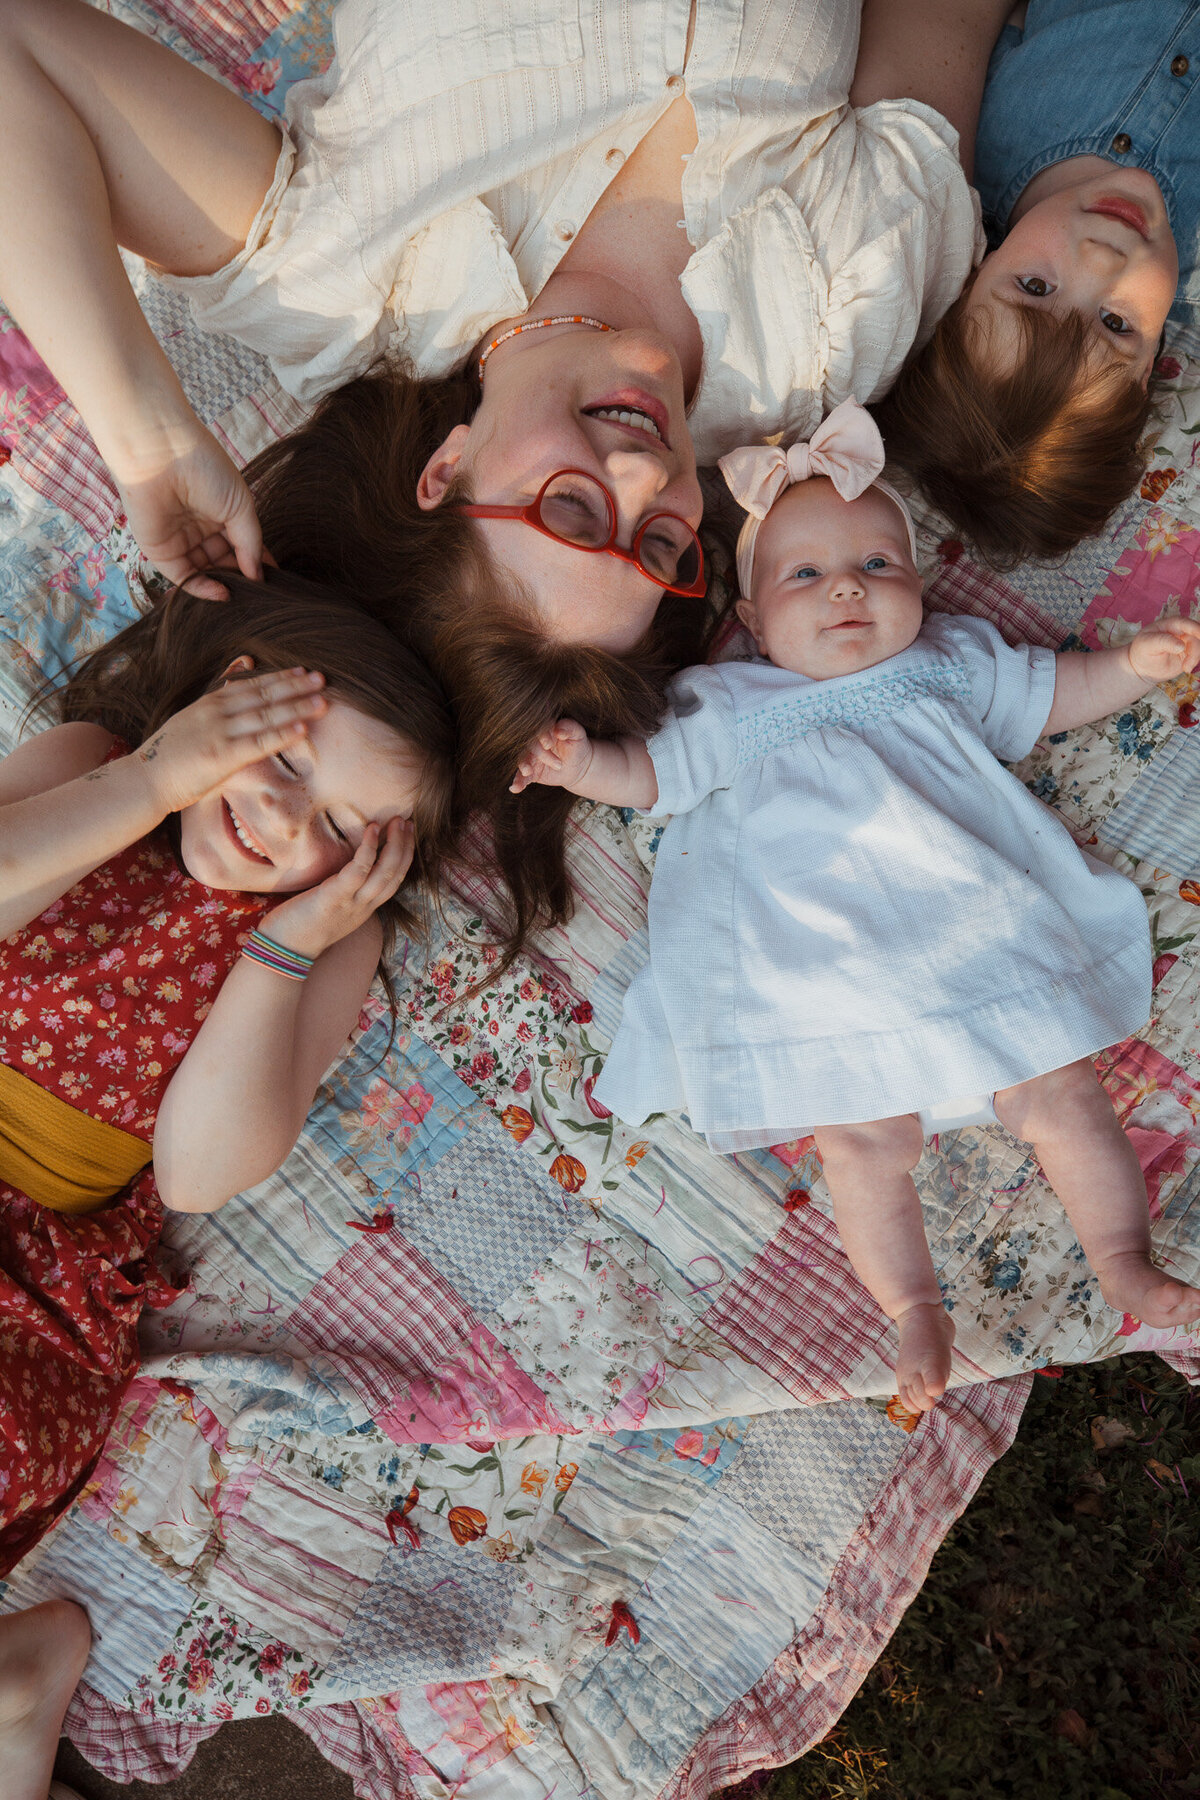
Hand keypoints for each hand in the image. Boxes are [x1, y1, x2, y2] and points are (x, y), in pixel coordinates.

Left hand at [114, 418, 263, 599]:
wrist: (162, 453)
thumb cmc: (205, 468)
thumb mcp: (241, 507)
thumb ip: (252, 544)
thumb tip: (260, 576)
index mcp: (220, 513)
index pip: (242, 546)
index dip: (258, 563)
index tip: (276, 580)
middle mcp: (200, 529)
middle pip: (225, 563)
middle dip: (242, 579)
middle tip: (260, 594)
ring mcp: (180, 540)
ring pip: (206, 574)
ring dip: (225, 586)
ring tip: (244, 595)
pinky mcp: (160, 551)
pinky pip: (183, 577)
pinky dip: (203, 589)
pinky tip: (222, 592)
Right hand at [136, 668, 327, 814]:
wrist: (145, 779)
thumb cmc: (171, 754)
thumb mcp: (193, 717)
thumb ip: (220, 697)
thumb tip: (243, 667)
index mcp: (210, 703)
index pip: (252, 685)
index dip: (279, 677)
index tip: (303, 671)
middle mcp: (216, 712)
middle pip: (263, 695)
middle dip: (294, 687)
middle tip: (322, 679)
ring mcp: (219, 732)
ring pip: (265, 716)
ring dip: (296, 708)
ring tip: (322, 701)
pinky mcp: (221, 756)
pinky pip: (258, 742)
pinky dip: (281, 734)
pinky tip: (302, 728)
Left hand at [258, 818, 415, 957]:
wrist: (283, 950)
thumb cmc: (300, 926)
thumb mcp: (331, 908)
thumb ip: (343, 891)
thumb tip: (344, 867)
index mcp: (364, 909)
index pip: (394, 881)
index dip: (404, 857)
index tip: (407, 835)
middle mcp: (364, 907)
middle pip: (396, 875)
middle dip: (405, 846)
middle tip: (407, 822)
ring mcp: (352, 904)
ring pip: (386, 873)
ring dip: (395, 845)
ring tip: (397, 822)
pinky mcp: (335, 898)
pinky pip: (360, 870)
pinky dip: (369, 848)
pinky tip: (372, 829)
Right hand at [510, 718, 593, 793]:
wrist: (578, 765)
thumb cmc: (577, 745)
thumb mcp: (578, 734)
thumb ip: (570, 728)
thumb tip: (558, 731)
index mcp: (544, 730)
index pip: (538, 731)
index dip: (541, 737)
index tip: (548, 744)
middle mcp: (534, 743)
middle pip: (530, 746)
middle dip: (542, 755)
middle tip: (559, 764)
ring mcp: (531, 758)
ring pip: (523, 760)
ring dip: (524, 766)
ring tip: (527, 772)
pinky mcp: (530, 772)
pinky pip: (522, 777)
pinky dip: (518, 782)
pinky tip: (516, 788)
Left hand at [1128, 615, 1199, 682]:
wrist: (1143, 667)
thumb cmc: (1142, 651)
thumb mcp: (1147, 644)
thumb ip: (1163, 642)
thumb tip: (1181, 646)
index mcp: (1170, 624)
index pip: (1184, 623)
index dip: (1194, 627)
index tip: (1199, 634)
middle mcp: (1180, 631)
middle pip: (1196, 633)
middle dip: (1197, 646)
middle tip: (1192, 658)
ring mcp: (1186, 642)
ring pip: (1198, 646)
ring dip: (1194, 657)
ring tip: (1185, 668)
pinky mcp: (1189, 654)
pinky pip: (1197, 655)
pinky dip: (1194, 662)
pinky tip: (1186, 669)